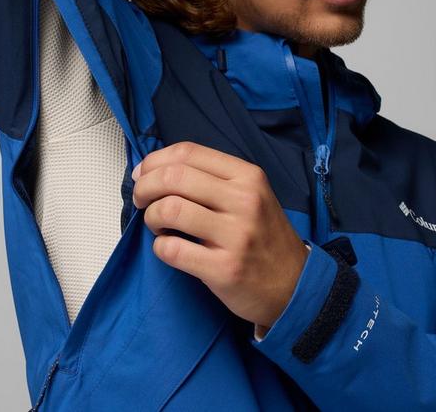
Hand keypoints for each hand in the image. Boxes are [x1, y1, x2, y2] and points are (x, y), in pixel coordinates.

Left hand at [131, 141, 309, 329]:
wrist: (294, 283)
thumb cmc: (263, 236)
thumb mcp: (251, 194)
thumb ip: (212, 178)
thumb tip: (155, 169)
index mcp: (247, 176)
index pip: (188, 152)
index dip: (155, 160)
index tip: (143, 173)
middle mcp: (243, 200)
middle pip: (174, 177)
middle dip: (145, 187)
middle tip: (141, 200)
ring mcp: (236, 236)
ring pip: (169, 210)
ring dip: (151, 217)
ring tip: (157, 225)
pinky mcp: (225, 269)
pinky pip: (173, 250)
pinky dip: (160, 247)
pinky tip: (168, 247)